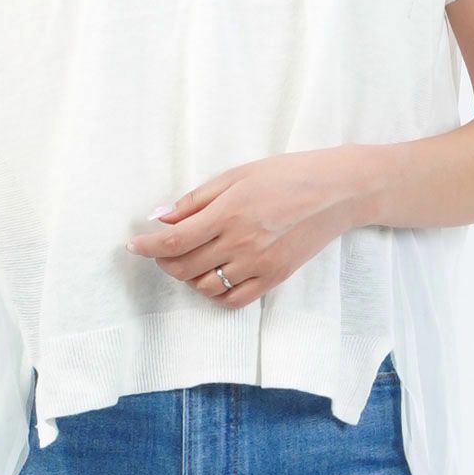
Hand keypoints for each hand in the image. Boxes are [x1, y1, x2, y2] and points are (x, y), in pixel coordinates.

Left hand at [125, 145, 375, 308]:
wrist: (338, 191)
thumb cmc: (287, 174)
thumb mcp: (237, 175)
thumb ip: (196, 199)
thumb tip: (160, 217)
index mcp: (228, 213)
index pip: (173, 241)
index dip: (147, 247)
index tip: (134, 245)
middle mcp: (241, 243)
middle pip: (184, 267)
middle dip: (163, 262)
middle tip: (160, 251)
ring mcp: (259, 264)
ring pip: (205, 286)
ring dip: (188, 277)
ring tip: (189, 260)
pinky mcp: (274, 277)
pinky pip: (233, 300)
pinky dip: (214, 293)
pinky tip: (212, 277)